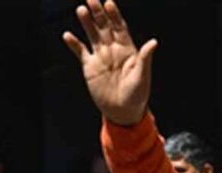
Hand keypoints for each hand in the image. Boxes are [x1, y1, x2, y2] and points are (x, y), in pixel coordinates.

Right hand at [62, 0, 157, 125]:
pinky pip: (81, 52)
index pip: (120, 28)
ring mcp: (101, 57)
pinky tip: (68, 35)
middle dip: (99, 13)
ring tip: (81, 10)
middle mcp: (113, 50)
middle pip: (105, 27)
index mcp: (128, 50)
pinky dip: (74, 44)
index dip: (115, 15)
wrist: (123, 112)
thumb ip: (145, 58)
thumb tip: (154, 42)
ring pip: (93, 35)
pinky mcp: (90, 67)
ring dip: (87, 23)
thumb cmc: (137, 95)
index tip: (109, 3)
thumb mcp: (142, 76)